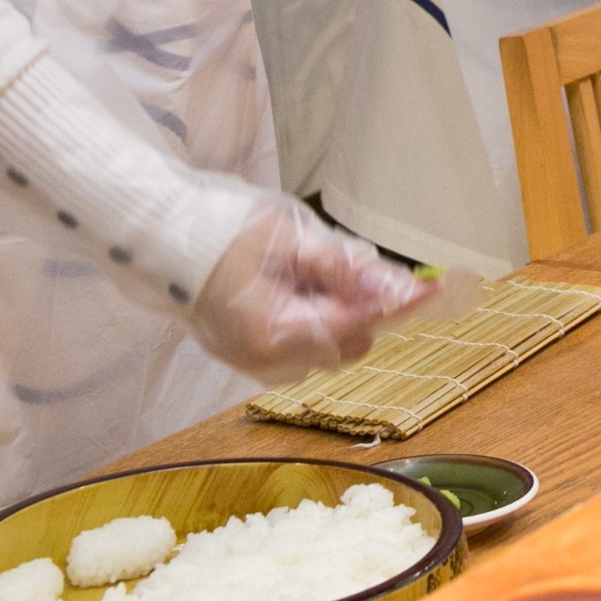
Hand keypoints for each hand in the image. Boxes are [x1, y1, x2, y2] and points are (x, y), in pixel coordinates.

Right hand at [189, 199, 433, 378]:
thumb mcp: (287, 238)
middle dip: (362, 306)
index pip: (356, 322)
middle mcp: (268, 362)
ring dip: (338, 314)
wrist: (165, 244)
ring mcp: (258, 368)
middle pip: (349, 343)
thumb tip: (395, 286)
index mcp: (274, 330)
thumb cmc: (222, 231)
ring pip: (330, 349)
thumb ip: (341, 268)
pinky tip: (292, 290)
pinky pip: (304, 350)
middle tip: (344, 265)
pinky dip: (314, 322)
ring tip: (304, 273)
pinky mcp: (253, 363)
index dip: (397, 303)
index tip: (435, 288)